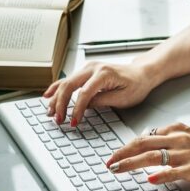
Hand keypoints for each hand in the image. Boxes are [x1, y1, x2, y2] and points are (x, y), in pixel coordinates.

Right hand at [44, 60, 158, 125]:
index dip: (77, 110)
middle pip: (69, 85)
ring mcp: (88, 68)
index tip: (73, 122)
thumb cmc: (136, 85)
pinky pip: (68, 80)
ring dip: (56, 98)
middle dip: (61, 104)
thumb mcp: (123, 98)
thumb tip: (84, 106)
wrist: (141, 73)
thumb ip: (102, 101)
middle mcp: (93, 67)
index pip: (84, 93)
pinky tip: (48, 95)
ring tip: (50, 112)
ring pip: (66, 82)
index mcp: (104, 73)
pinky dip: (57, 88)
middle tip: (57, 120)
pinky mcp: (86, 71)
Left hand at [104, 122, 189, 185]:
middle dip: (122, 153)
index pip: (144, 136)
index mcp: (175, 130)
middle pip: (143, 144)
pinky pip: (173, 171)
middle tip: (109, 162)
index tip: (115, 154)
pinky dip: (161, 175)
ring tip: (118, 169)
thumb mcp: (189, 134)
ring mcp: (184, 153)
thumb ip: (169, 137)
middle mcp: (177, 139)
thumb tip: (149, 140)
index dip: (126, 146)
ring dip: (132, 163)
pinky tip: (150, 179)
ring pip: (152, 156)